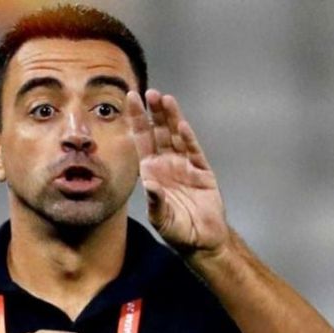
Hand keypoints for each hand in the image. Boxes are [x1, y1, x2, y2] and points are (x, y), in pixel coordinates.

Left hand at [125, 89, 229, 254]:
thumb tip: (149, 184)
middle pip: (158, 132)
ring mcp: (185, 165)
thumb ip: (155, 203)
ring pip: (176, 136)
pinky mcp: (202, 171)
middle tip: (148, 92)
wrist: (203, 239)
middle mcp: (166, 164)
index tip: (130, 99)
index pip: (141, 140)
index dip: (136, 120)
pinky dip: (188, 138)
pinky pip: (193, 151)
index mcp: (152, 172)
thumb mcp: (162, 219)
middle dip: (153, 113)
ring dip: (171, 118)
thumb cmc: (177, 230)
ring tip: (165, 99)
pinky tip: (182, 125)